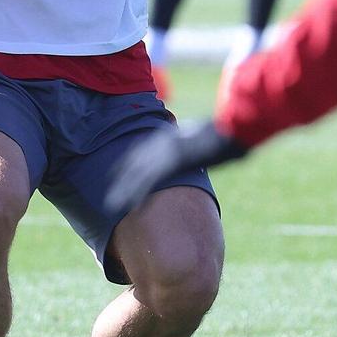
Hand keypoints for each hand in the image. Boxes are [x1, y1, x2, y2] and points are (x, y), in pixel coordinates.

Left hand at [105, 120, 249, 212]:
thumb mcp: (199, 130)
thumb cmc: (220, 129)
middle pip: (134, 163)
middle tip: (108, 190)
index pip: (140, 151)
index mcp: (167, 136)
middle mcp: (161, 145)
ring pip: (137, 175)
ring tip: (112, 205)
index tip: (116, 172)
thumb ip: (189, 134)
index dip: (127, 163)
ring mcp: (165, 154)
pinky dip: (140, 195)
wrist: (228, 130)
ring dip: (124, 190)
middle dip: (121, 178)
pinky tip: (132, 206)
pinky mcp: (171, 165)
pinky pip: (151, 183)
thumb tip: (188, 133)